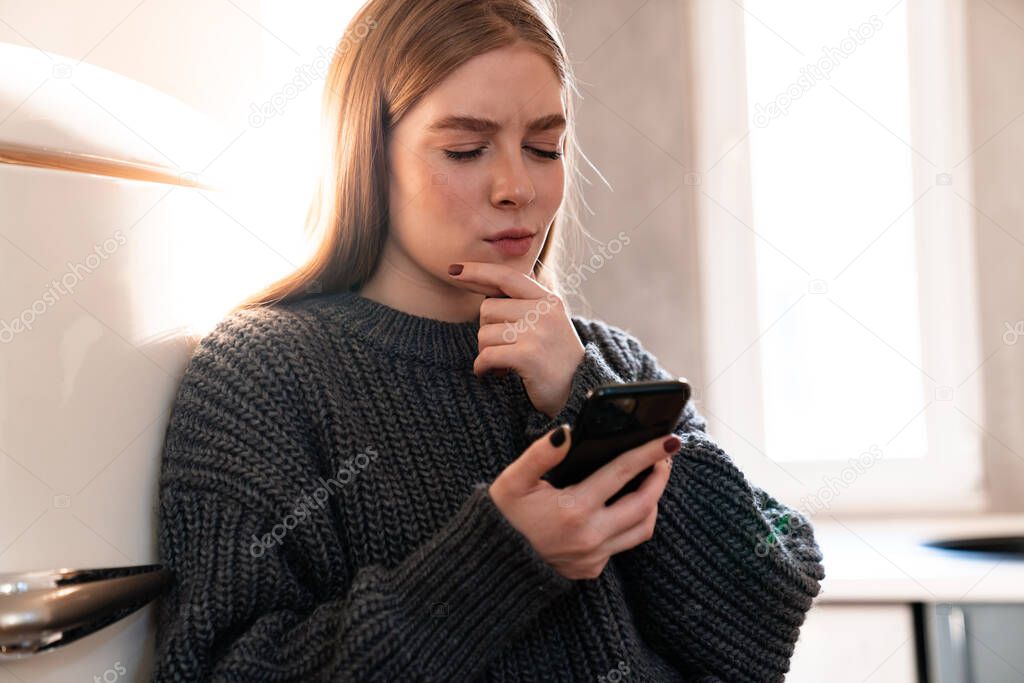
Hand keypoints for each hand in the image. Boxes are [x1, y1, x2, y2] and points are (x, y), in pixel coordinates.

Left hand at [448, 261, 584, 417]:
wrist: (581, 392)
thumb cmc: (556, 359)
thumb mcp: (549, 322)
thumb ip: (526, 303)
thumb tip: (488, 283)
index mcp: (548, 300)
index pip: (507, 277)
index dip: (478, 271)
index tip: (454, 270)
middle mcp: (544, 312)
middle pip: (487, 309)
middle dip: (487, 331)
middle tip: (504, 348)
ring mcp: (537, 333)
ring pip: (484, 334)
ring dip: (486, 353)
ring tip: (504, 364)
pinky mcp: (528, 356)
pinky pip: (486, 355)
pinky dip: (483, 367)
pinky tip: (494, 374)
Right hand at [489, 424, 681, 579]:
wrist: (492, 562)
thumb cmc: (503, 515)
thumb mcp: (513, 480)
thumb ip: (541, 454)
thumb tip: (568, 432)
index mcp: (573, 509)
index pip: (623, 473)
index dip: (649, 453)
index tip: (669, 440)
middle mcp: (590, 537)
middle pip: (644, 505)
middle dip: (660, 478)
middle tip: (664, 457)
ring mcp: (593, 557)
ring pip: (642, 529)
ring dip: (651, 503)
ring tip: (648, 481)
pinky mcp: (592, 569)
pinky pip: (622, 545)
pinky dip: (629, 524)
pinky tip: (621, 506)